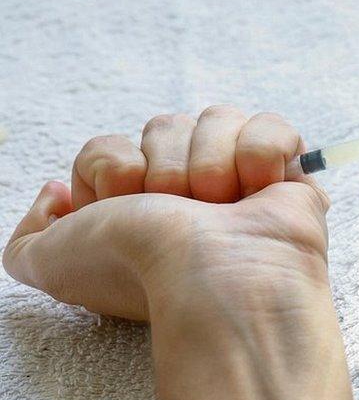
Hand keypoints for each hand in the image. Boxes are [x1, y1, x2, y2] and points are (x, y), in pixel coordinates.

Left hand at [3, 107, 358, 399]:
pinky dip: (260, 151)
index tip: (123, 208)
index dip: (110, 171)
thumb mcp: (52, 266)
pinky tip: (258, 188)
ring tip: (222, 205)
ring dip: (210, 161)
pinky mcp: (289, 171)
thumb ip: (29, 238)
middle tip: (181, 210)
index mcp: (141, 210)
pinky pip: (269, 123)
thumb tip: (56, 193)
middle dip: (164, 166)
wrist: (215, 281)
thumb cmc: (139, 274)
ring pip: (215, 117)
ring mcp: (243, 179)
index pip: (112, 147)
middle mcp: (191, 192)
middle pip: (163, 124)